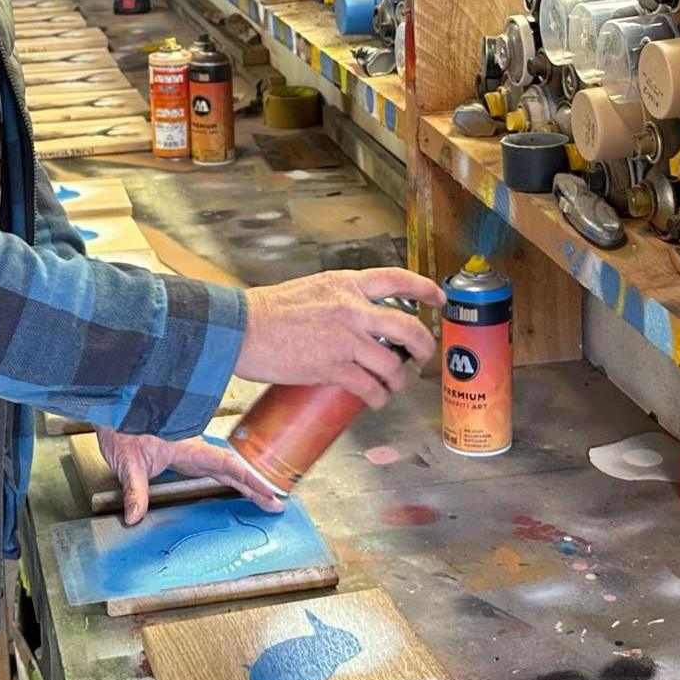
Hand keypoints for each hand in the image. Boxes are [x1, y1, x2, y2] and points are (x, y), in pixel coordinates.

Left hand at [97, 426, 282, 524]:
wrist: (114, 410)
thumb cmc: (122, 428)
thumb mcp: (127, 463)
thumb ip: (134, 491)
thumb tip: (135, 517)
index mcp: (189, 448)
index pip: (227, 466)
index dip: (251, 480)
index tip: (269, 493)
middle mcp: (195, 448)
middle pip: (234, 469)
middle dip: (257, 487)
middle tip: (277, 505)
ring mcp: (192, 451)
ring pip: (227, 468)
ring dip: (247, 483)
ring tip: (266, 499)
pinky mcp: (185, 454)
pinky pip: (216, 467)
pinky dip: (232, 478)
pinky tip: (239, 487)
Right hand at [233, 268, 446, 409]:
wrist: (241, 329)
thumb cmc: (266, 312)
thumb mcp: (310, 291)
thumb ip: (336, 302)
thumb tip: (354, 323)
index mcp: (345, 284)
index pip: (396, 279)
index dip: (424, 289)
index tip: (438, 298)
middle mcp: (352, 309)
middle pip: (408, 328)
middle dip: (424, 347)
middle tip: (423, 357)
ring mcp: (346, 339)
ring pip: (392, 364)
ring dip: (398, 381)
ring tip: (393, 387)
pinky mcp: (334, 367)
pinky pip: (370, 387)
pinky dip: (377, 397)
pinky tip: (375, 400)